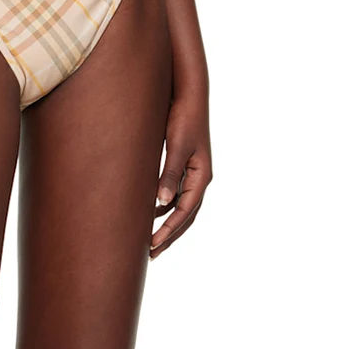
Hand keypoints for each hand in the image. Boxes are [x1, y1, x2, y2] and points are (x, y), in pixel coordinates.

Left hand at [151, 89, 211, 258]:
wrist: (189, 94)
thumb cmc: (184, 118)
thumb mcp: (177, 147)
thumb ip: (170, 174)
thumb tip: (161, 203)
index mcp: (202, 176)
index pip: (185, 213)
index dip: (168, 231)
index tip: (151, 247)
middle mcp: (200, 178)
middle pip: (186, 216)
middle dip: (169, 236)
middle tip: (150, 255)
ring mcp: (193, 173)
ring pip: (180, 207)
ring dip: (166, 223)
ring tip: (147, 239)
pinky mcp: (184, 165)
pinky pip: (174, 193)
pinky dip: (162, 206)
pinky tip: (146, 211)